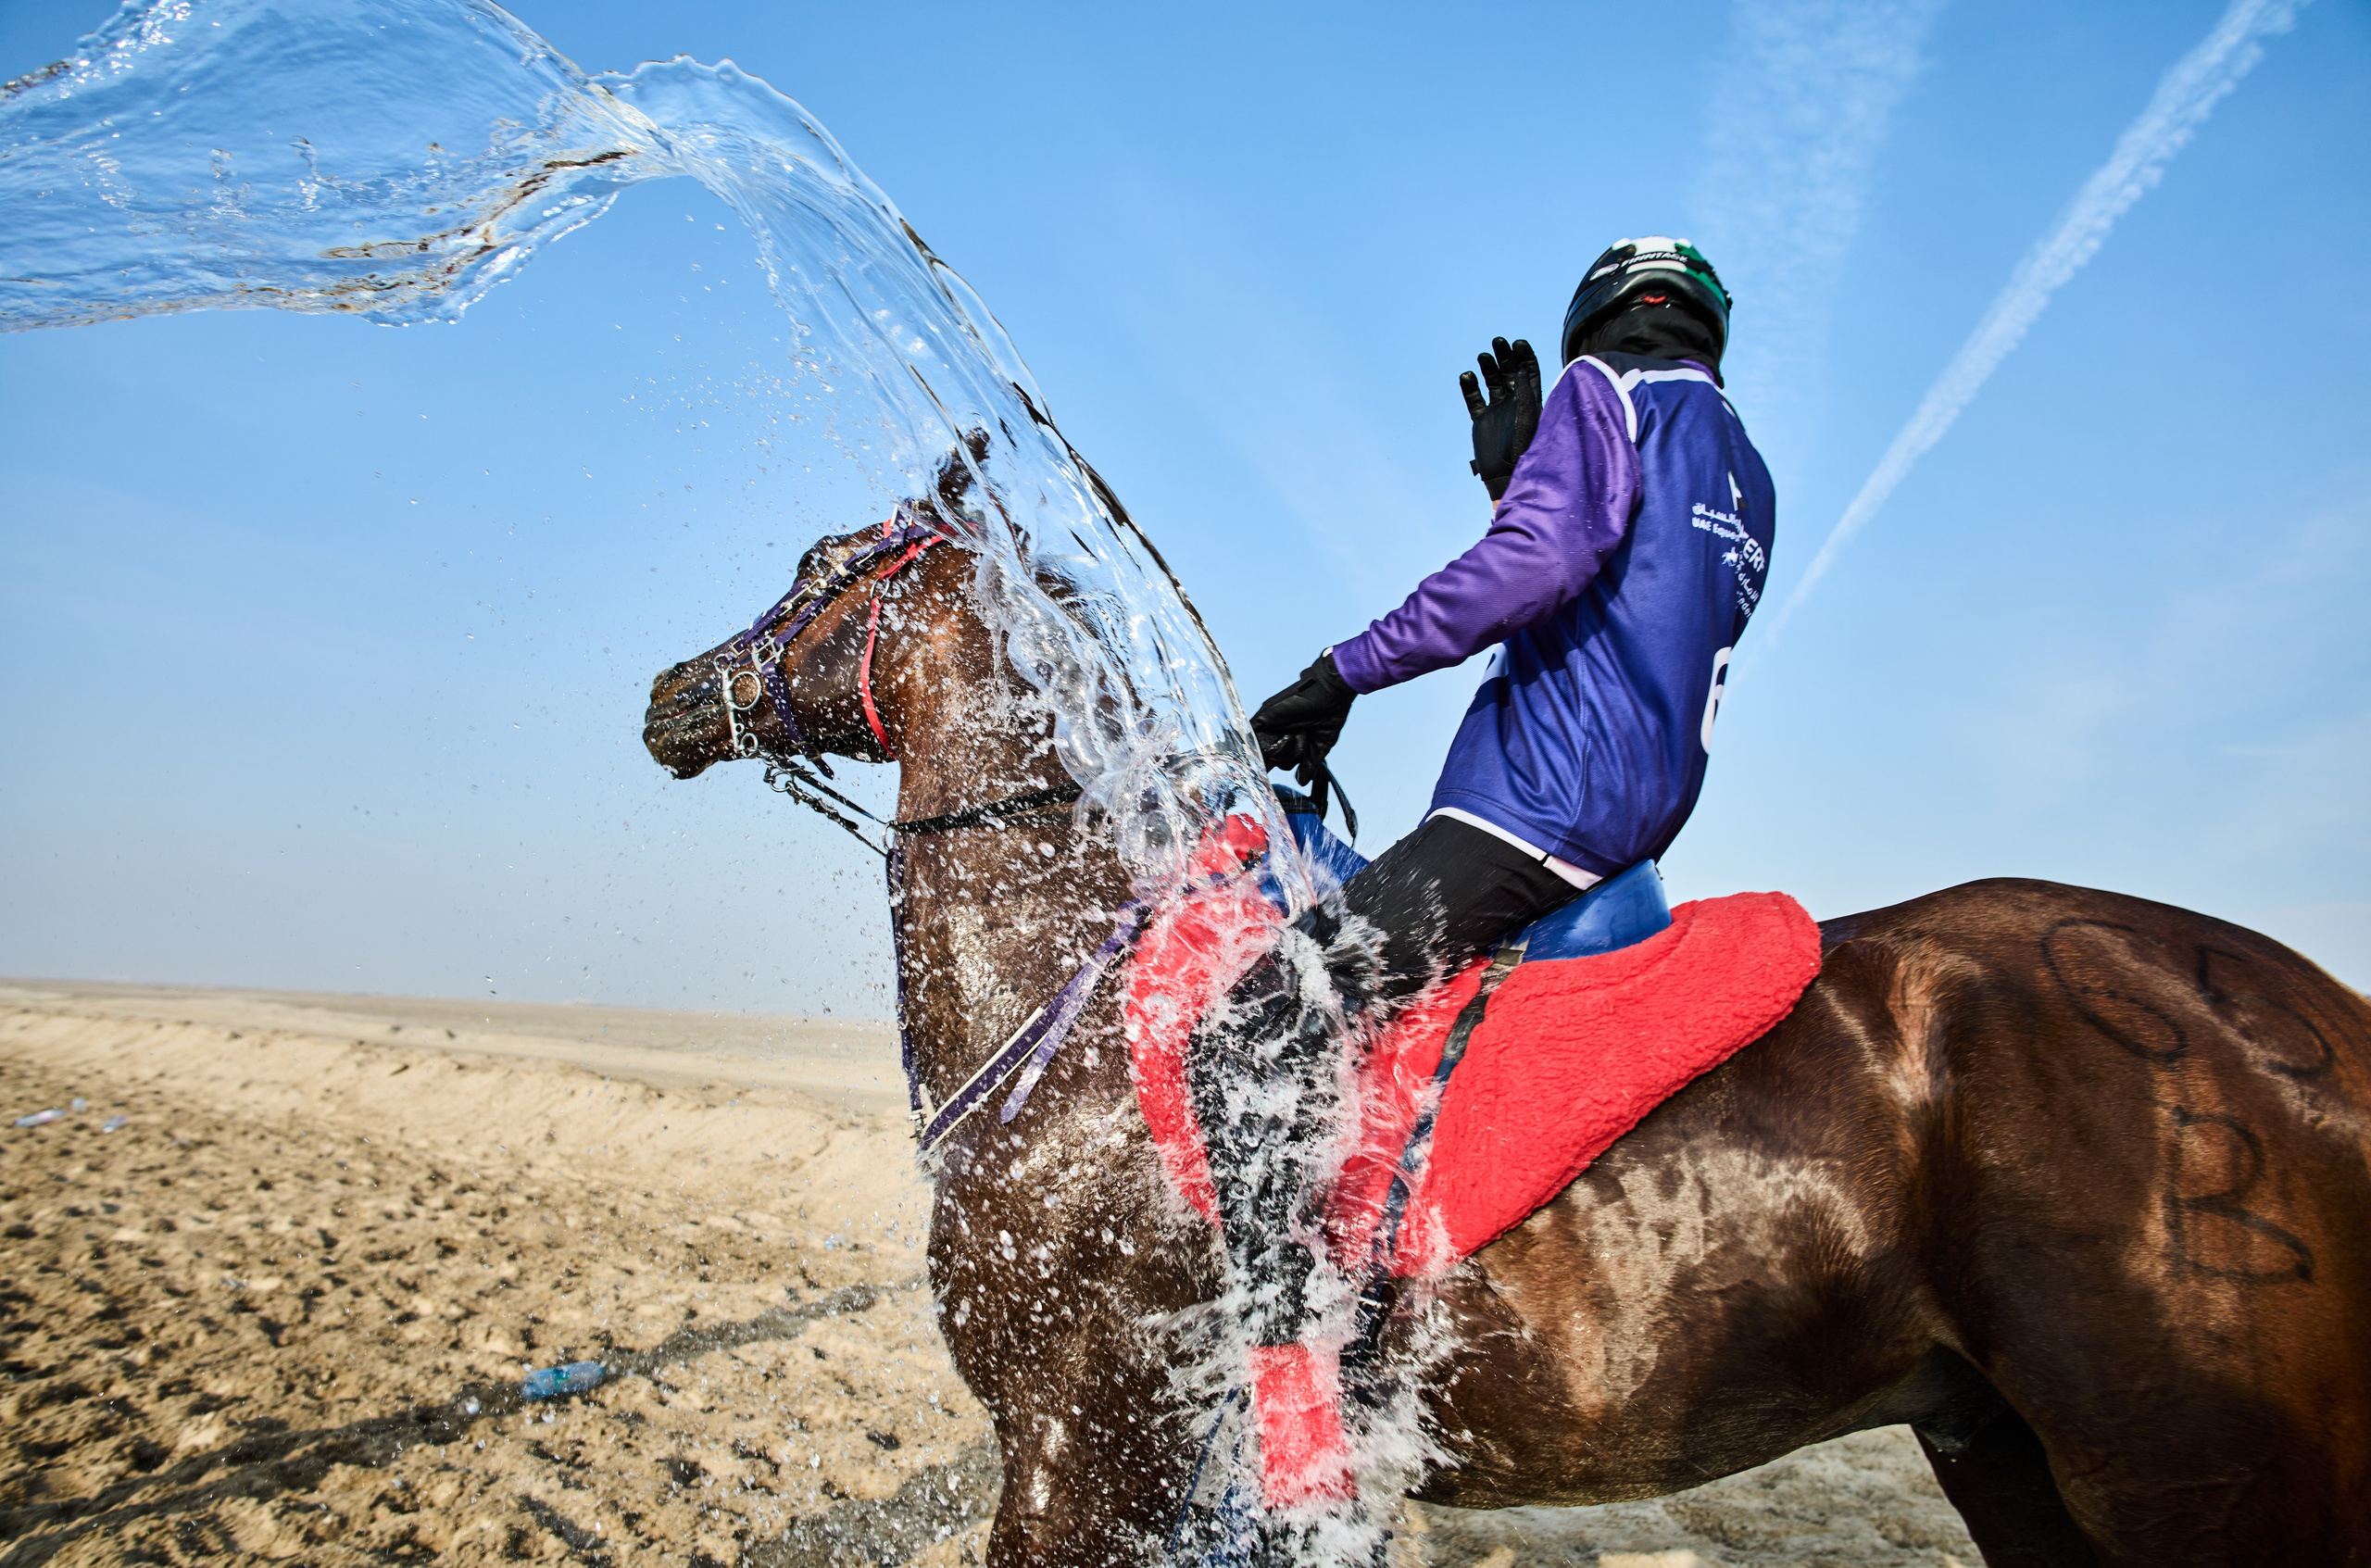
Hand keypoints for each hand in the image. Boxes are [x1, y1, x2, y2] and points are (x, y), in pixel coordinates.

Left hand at [1250, 651, 1355, 777]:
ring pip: (1259, 747)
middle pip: (1268, 756)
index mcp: (1294, 740)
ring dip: (1261, 755)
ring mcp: (1271, 725)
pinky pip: (1250, 731)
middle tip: (1271, 767)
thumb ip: (1310, 764)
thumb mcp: (1321, 745)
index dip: (1278, 766)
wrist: (1329, 695)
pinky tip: (1247, 752)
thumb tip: (1302, 781)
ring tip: (1270, 757)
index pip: (1280, 759)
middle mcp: (1281, 733)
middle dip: (1270, 764)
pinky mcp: (1265, 717)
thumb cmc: (1329, 716)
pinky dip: (1247, 741)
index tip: (1271, 779)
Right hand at [1460, 336, 1540, 501]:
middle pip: (1509, 373)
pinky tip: (1467, 376)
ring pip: (1491, 382)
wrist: (1504, 475)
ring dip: (1488, 368)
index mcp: (1531, 401)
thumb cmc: (1522, 450)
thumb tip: (1520, 370)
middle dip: (1505, 356)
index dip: (1524, 356)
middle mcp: (1514, 403)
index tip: (1518, 343)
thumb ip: (1524, 395)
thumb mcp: (1527, 420)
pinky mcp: (1481, 419)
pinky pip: (1474, 399)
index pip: (1529, 373)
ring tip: (1483, 357)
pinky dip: (1470, 387)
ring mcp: (1496, 410)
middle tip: (1498, 342)